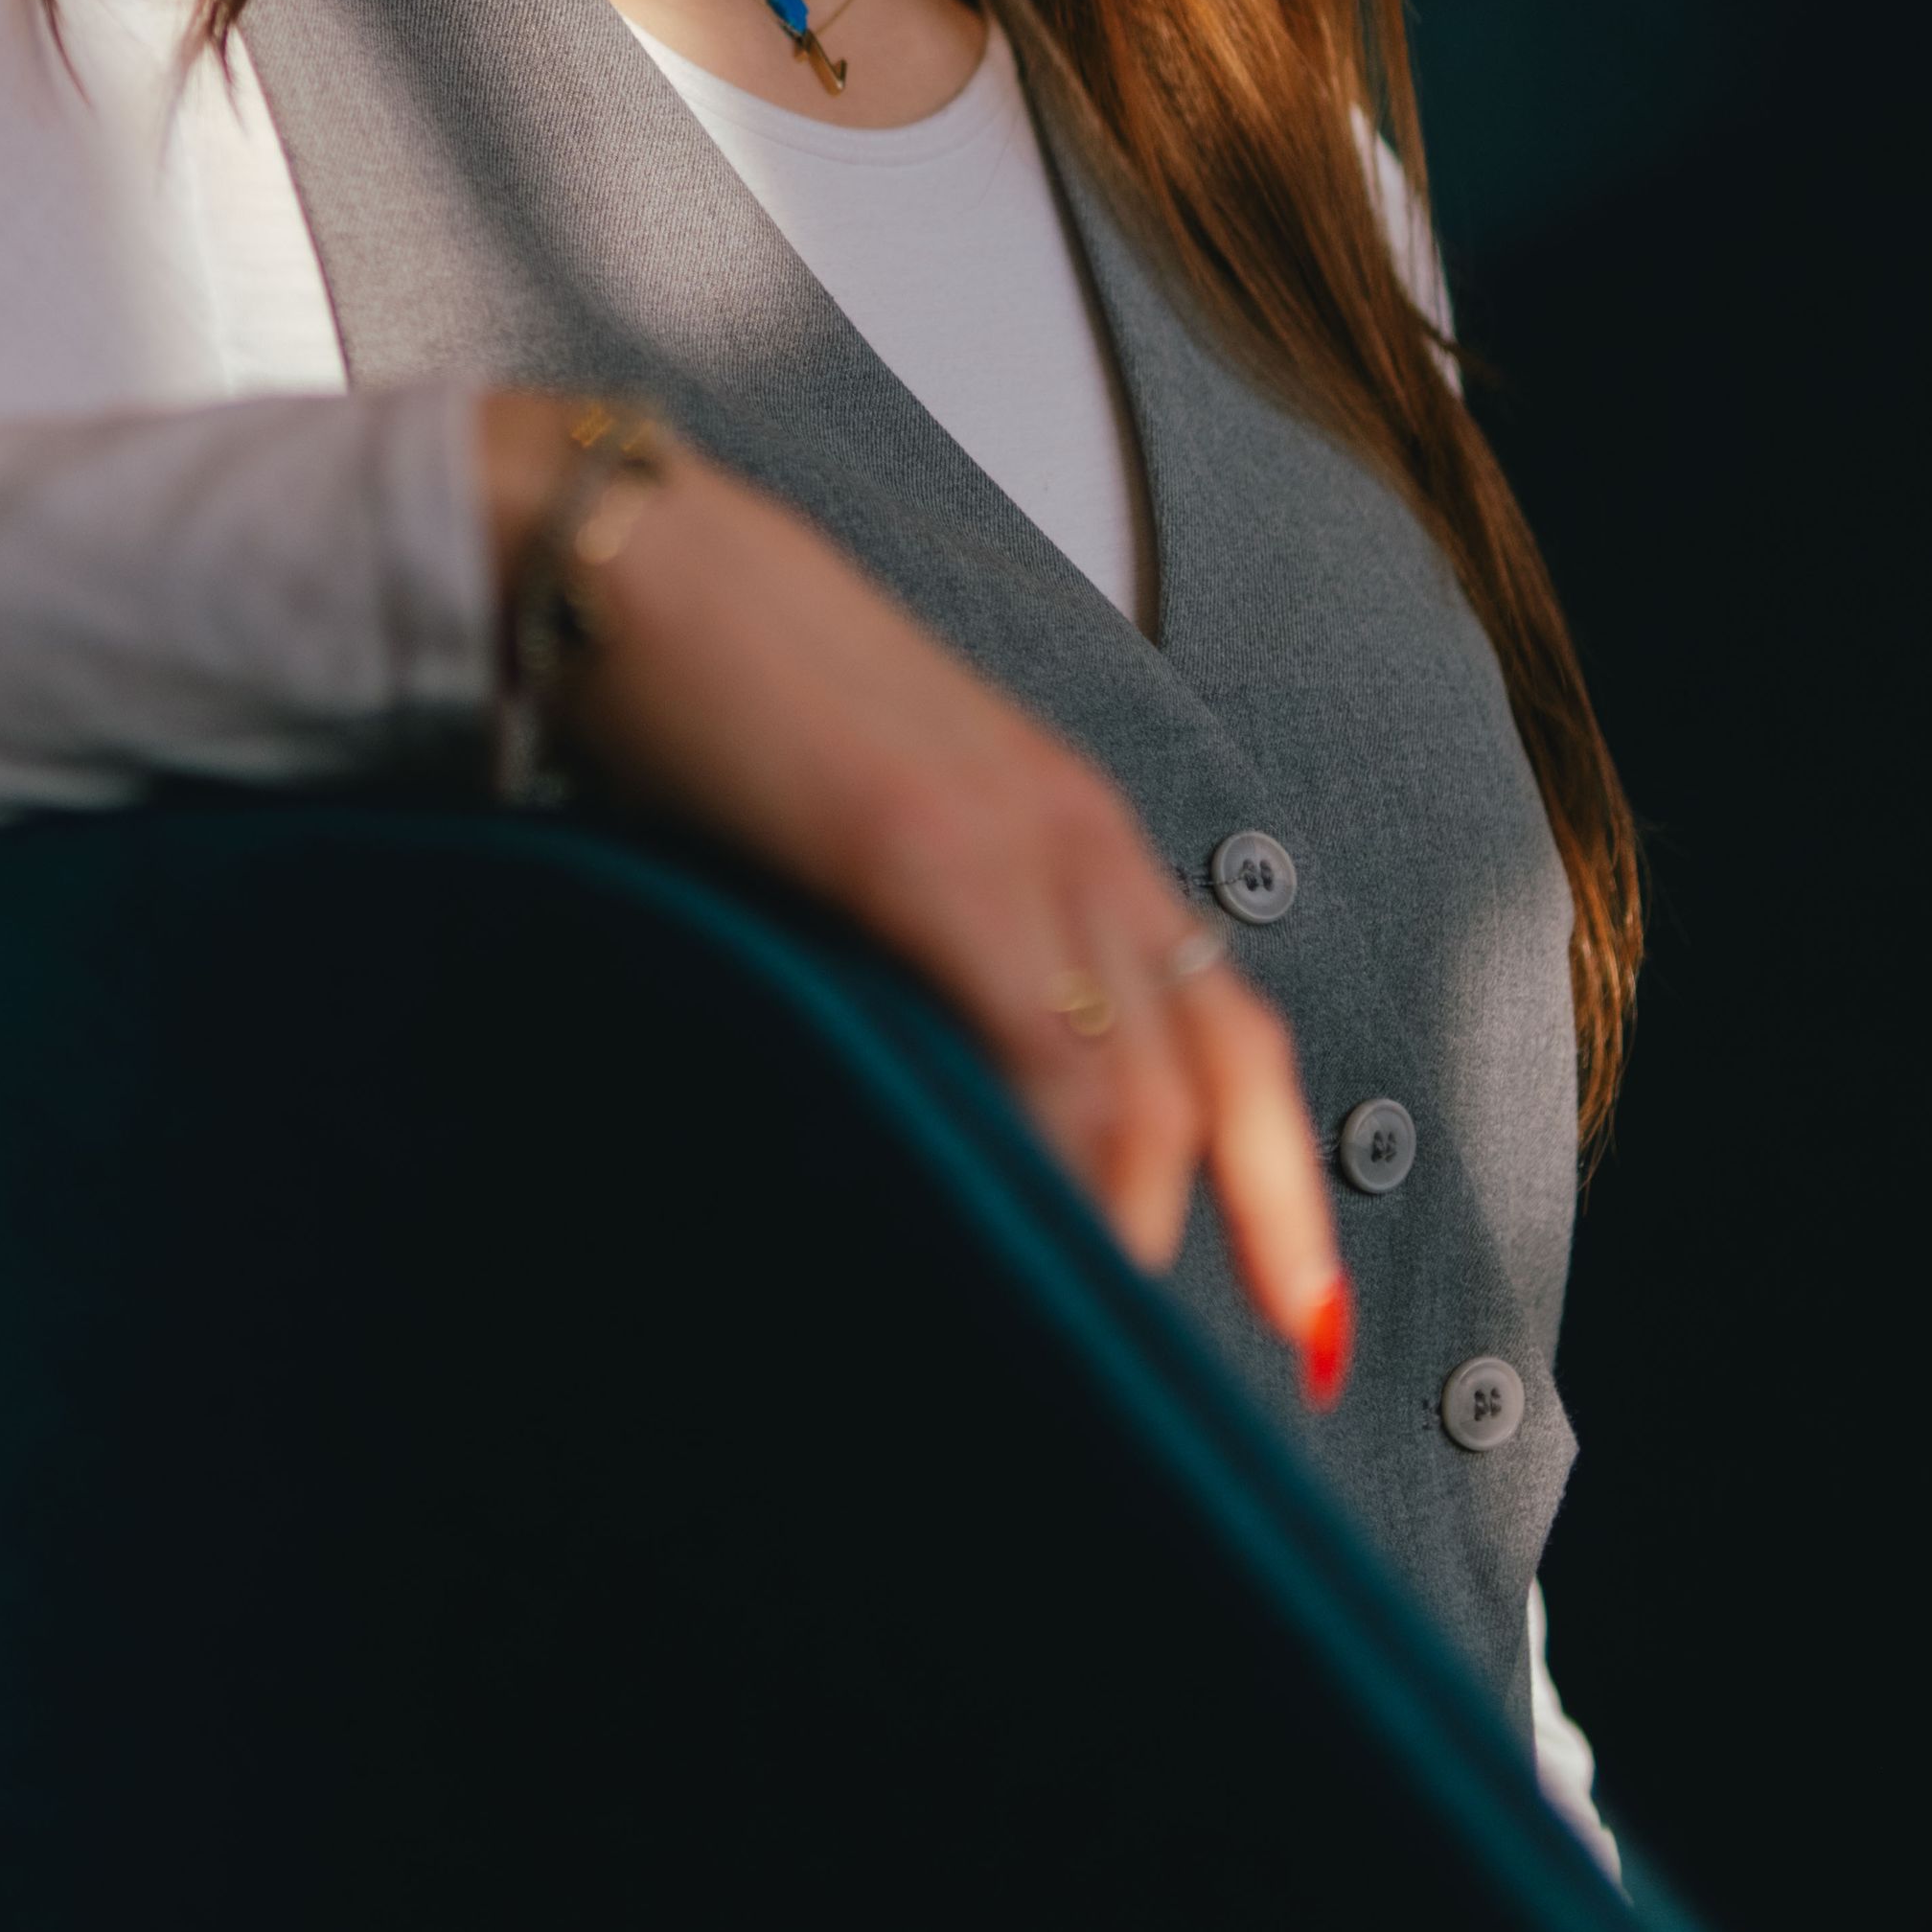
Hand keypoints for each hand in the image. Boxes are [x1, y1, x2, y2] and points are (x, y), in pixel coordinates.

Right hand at [477, 394, 1352, 1400]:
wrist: (621, 550)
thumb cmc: (706, 697)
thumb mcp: (854, 831)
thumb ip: (914, 949)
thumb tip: (911, 1089)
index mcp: (1066, 830)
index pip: (1226, 1038)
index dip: (1281, 1193)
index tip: (1309, 1326)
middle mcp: (1075, 836)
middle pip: (1215, 1083)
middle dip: (1222, 1240)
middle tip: (1160, 1380)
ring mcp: (1012, 840)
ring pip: (1141, 1088)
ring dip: (1116, 1232)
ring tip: (1057, 1343)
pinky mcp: (924, 848)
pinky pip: (1041, 1046)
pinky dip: (1051, 1162)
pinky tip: (1013, 1240)